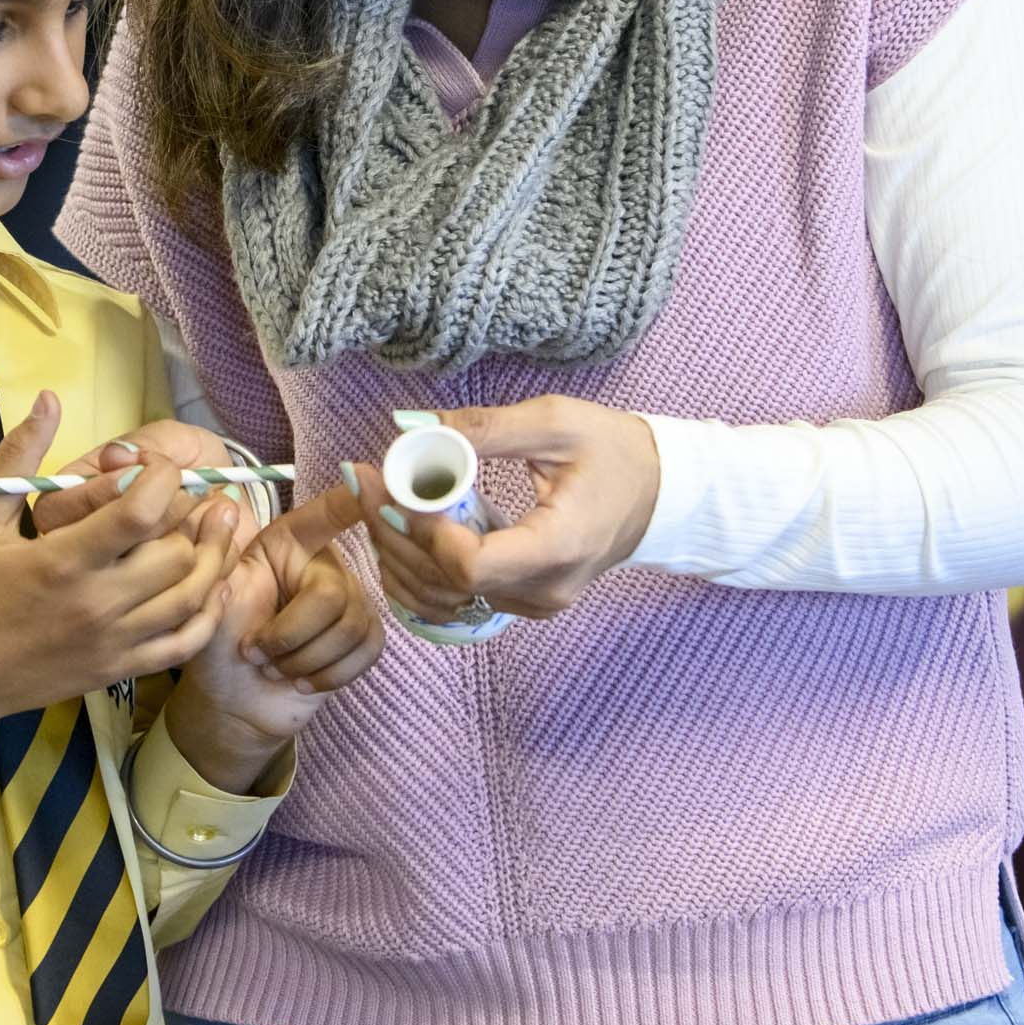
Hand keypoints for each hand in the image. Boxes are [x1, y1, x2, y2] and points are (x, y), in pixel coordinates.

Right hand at [0, 393, 240, 766]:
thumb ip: (19, 455)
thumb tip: (51, 398)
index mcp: (63, 561)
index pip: (142, 513)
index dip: (163, 479)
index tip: (155, 467)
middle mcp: (97, 604)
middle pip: (177, 553)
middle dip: (190, 515)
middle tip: (192, 493)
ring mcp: (113, 642)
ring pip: (192, 597)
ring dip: (214, 556)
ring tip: (222, 522)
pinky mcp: (118, 670)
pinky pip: (184, 643)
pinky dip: (208, 613)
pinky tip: (214, 584)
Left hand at [162, 479, 381, 787]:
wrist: (232, 700)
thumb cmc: (218, 643)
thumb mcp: (209, 597)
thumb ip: (215, 557)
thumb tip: (219, 505)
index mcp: (287, 545)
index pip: (323, 515)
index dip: (348, 499)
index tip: (365, 474)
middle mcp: (323, 565)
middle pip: (333, 595)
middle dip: (289, 635)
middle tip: (254, 652)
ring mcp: (348, 601)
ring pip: (350, 628)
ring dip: (303, 660)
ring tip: (273, 668)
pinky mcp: (363, 637)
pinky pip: (367, 651)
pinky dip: (329, 676)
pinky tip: (301, 681)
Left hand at [366, 398, 660, 622]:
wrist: (660, 493)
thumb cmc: (615, 451)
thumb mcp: (556, 422)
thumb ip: (484, 427)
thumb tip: (413, 425)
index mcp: (560, 546)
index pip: (469, 565)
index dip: (423, 530)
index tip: (399, 485)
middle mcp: (546, 589)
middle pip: (446, 584)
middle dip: (394, 533)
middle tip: (363, 482)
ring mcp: (535, 603)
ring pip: (444, 598)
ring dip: (400, 553)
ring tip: (374, 500)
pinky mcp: (524, 601)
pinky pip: (458, 599)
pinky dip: (422, 567)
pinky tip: (402, 526)